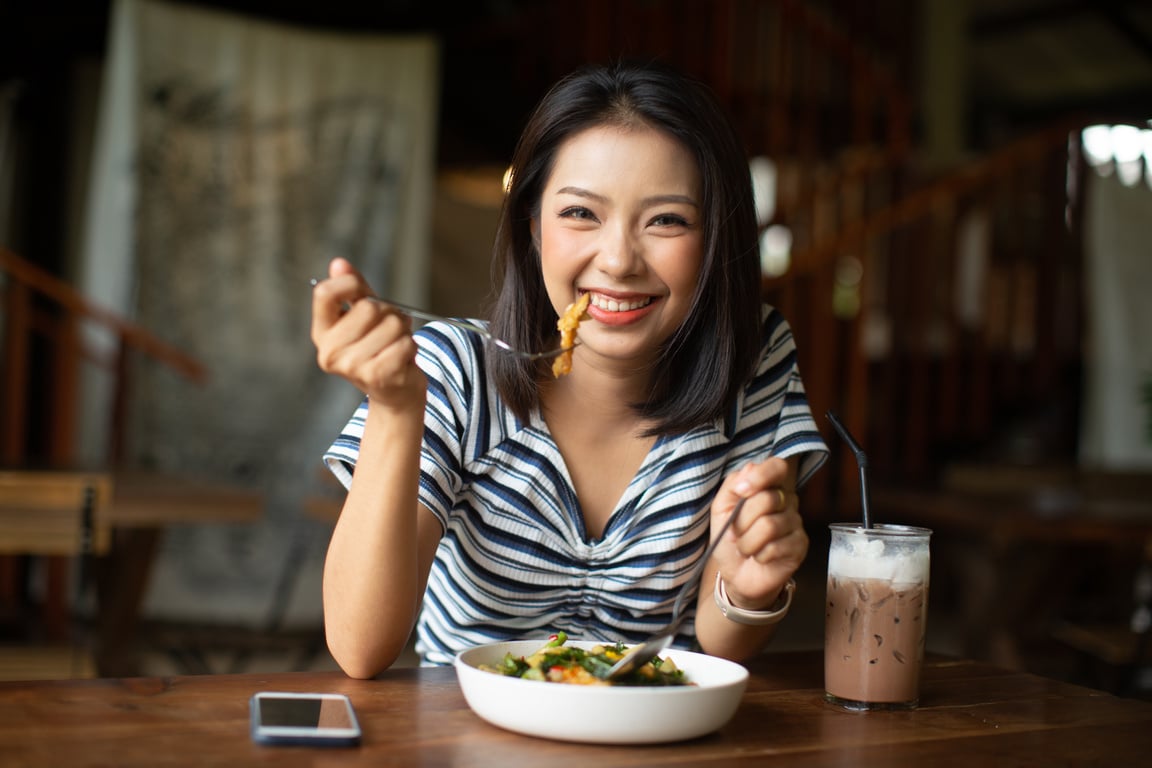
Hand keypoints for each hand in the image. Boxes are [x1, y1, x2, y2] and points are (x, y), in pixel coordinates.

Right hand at [311, 257, 426, 407]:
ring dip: (403, 331)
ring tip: (395, 344)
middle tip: (389, 327)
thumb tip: (339, 263)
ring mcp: (353, 367)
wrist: (394, 392)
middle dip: (388, 312)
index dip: (349, 283)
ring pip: (392, 325)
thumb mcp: (363, 317)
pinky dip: (411, 346)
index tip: (361, 290)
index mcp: (322, 333)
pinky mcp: (378, 376)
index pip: (325, 293)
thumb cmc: (378, 348)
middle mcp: (331, 352)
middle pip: (368, 307)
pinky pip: (405, 343)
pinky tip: (402, 358)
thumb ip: (352, 290)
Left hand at [709, 457, 806, 608]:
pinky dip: (759, 554)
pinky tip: (759, 557)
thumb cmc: (730, 538)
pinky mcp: (800, 545)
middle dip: (742, 520)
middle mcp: (786, 501)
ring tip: (746, 548)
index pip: (777, 467)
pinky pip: (776, 546)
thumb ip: (733, 484)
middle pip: (768, 499)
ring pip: (770, 526)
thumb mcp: (721, 508)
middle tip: (736, 533)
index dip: (761, 475)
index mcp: (767, 487)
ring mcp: (796, 523)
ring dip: (748, 542)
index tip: (742, 491)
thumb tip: (750, 469)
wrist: (736, 574)